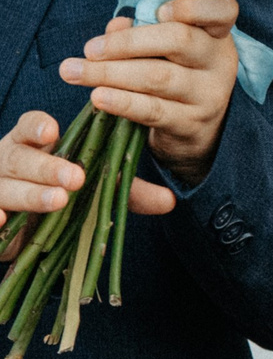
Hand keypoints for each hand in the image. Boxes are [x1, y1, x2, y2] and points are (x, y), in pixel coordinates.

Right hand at [1, 110, 175, 254]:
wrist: (16, 230)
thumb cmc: (57, 196)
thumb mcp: (93, 190)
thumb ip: (124, 191)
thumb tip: (170, 200)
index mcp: (30, 146)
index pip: (29, 128)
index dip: (37, 128)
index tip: (55, 132)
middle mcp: (7, 163)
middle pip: (19, 158)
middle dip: (47, 166)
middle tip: (76, 177)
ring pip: (3, 186)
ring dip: (29, 193)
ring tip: (59, 200)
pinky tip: (0, 219)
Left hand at [59, 0, 241, 189]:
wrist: (194, 128)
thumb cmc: (176, 74)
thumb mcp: (166, 49)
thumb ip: (142, 32)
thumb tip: (116, 26)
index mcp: (215, 35)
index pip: (221, 11)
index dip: (193, 7)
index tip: (160, 11)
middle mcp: (219, 62)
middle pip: (179, 40)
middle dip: (127, 43)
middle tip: (90, 49)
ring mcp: (209, 95)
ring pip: (158, 77)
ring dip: (109, 73)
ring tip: (73, 71)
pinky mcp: (191, 124)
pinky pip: (153, 111)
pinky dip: (122, 102)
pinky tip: (98, 97)